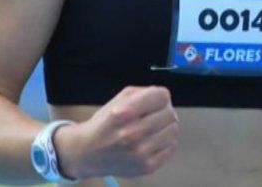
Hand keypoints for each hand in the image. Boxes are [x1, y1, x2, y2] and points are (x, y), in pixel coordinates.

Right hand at [56, 86, 178, 178]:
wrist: (88, 153)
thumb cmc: (105, 124)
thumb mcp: (118, 100)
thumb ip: (143, 93)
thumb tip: (165, 98)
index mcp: (123, 113)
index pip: (162, 97)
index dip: (160, 97)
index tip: (154, 101)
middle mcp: (131, 134)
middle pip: (170, 113)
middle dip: (163, 111)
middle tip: (152, 115)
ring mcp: (140, 153)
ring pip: (173, 130)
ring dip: (165, 126)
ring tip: (152, 128)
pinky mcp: (146, 166)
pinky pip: (171, 147)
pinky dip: (166, 141)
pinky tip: (152, 140)